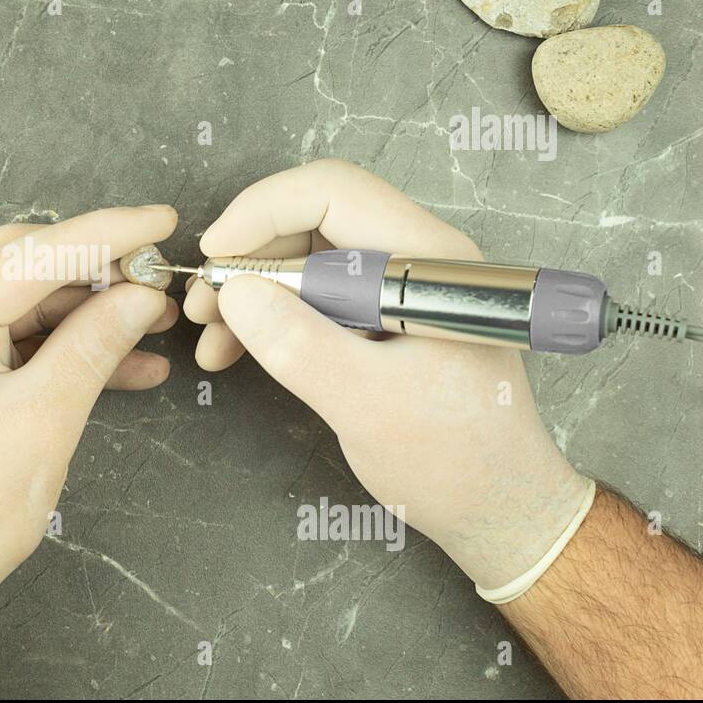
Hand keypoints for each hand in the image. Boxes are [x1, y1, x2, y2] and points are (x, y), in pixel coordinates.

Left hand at [0, 206, 178, 645]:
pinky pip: (12, 341)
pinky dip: (62, 349)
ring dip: (86, 313)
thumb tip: (140, 296)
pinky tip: (125, 365)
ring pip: (23, 303)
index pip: (31, 252)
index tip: (161, 220)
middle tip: (156, 281)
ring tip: (152, 325)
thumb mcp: (43, 418)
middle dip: (96, 272)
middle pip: (23, 265)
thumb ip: (94, 343)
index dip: (106, 234)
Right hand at [184, 159, 590, 588]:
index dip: (263, 211)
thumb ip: (300, 346)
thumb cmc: (454, 462)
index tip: (213, 258)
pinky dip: (270, 315)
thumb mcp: (368, 406)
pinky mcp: (382, 316)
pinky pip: (314, 294)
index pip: (334, 192)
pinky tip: (236, 349)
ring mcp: (398, 287)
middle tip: (203, 306)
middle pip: (312, 218)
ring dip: (251, 288)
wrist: (498, 510)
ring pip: (304, 256)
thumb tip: (234, 292)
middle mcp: (415, 258)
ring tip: (212, 336)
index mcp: (429, 261)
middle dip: (248, 254)